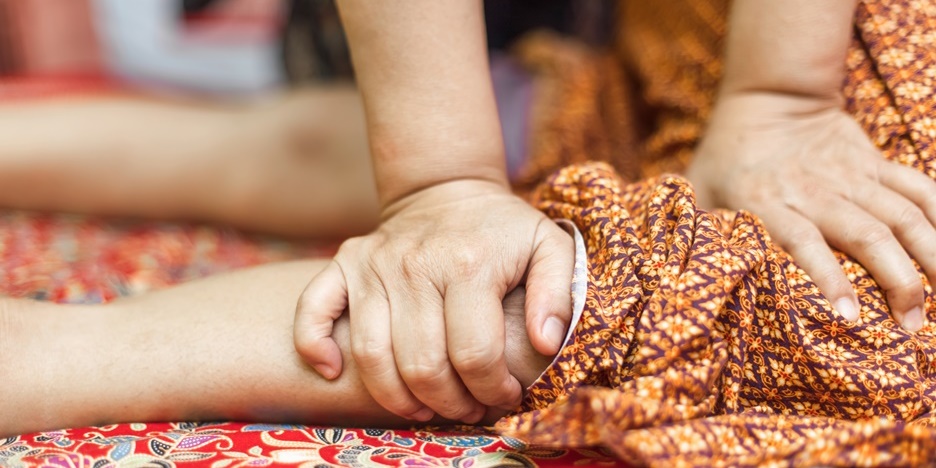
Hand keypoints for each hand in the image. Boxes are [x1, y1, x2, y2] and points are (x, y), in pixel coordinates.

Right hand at [293, 179, 573, 421]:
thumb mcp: (549, 248)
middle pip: (422, 365)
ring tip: (426, 408)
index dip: (493, 389)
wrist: (447, 189)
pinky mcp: (344, 264)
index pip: (474, 354)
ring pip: (372, 355)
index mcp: (469, 264)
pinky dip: (314, 346)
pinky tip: (333, 372)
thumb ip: (559, 295)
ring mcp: (374, 264)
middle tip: (468, 407)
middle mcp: (415, 264)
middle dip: (450, 403)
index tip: (505, 394)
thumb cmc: (503, 230)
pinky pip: (314, 311)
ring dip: (397, 398)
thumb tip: (545, 342)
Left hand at [687, 92, 934, 330]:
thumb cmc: (725, 159)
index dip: (826, 278)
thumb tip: (684, 276)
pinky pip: (919, 187)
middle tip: (911, 325)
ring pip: (902, 215)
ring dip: (930, 256)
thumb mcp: (698, 192)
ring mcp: (851, 175)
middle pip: (866, 234)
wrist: (767, 100)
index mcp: (766, 201)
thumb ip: (695, 231)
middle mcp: (814, 190)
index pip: (802, 242)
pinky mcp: (875, 163)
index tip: (848, 317)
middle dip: (897, 281)